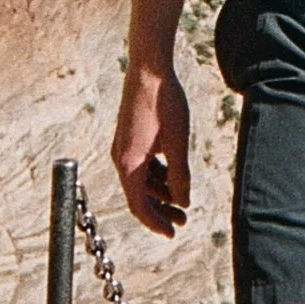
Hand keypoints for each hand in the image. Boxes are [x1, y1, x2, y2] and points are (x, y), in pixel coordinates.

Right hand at [111, 58, 191, 238]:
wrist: (149, 69)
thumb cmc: (164, 102)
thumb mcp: (177, 142)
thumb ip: (179, 175)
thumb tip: (183, 201)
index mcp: (129, 163)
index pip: (138, 206)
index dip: (155, 223)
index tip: (172, 234)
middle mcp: (121, 158)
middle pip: (139, 196)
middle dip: (160, 210)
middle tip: (182, 221)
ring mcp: (124, 147)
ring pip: (140, 180)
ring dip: (160, 193)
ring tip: (182, 201)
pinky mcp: (130, 137)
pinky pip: (141, 166)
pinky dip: (156, 176)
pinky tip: (172, 176)